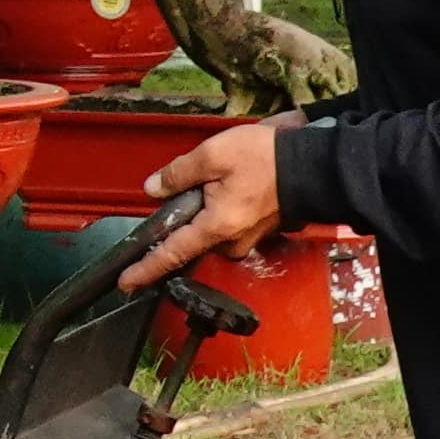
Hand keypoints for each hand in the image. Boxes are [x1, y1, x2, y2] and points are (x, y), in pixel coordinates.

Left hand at [121, 119, 286, 291]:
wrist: (313, 165)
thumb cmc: (267, 159)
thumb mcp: (213, 155)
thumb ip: (179, 173)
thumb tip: (153, 188)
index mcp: (216, 227)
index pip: (171, 253)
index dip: (146, 269)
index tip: (126, 283)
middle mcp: (231, 241)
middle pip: (192, 238)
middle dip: (187, 215)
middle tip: (200, 182)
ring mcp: (247, 239)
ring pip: (211, 230)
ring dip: (207, 208)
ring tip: (225, 176)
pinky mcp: (259, 232)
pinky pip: (229, 225)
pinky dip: (224, 208)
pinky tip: (237, 184)